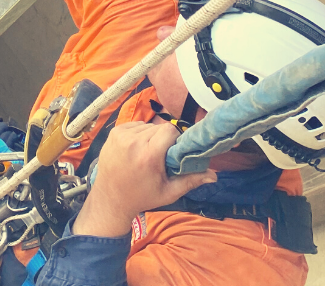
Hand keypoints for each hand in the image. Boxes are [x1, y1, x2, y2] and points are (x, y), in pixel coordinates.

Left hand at [73, 122, 216, 237]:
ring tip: (147, 154)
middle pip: (159, 127)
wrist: (109, 199)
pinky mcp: (113, 132)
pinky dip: (139, 134)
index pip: (170, 130)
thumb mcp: (168, 193)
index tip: (174, 152)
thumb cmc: (141, 197)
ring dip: (151, 136)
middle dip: (164, 139)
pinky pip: (135, 125)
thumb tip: (214, 175)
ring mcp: (120, 135)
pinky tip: (137, 149)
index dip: (175, 139)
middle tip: (161, 156)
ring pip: (148, 125)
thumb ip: (191, 180)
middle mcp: (133, 141)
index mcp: (148, 155)